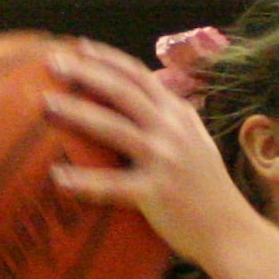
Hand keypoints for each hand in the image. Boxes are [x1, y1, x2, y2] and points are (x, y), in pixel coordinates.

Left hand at [44, 38, 255, 268]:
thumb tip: (135, 108)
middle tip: (52, 63)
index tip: (78, 46)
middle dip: (86, 71)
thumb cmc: (206, 192)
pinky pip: (113, 184)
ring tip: (46, 104)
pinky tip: (57, 177)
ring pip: (114, 127)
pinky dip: (84, 180)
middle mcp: (173, 129)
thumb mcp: (194, 145)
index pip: (139, 75)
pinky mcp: (158, 192)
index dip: (107, 58)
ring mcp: (166, 159)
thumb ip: (169, 123)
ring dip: (78, 112)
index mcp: (179, 114)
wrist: (232, 232)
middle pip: (123, 89)